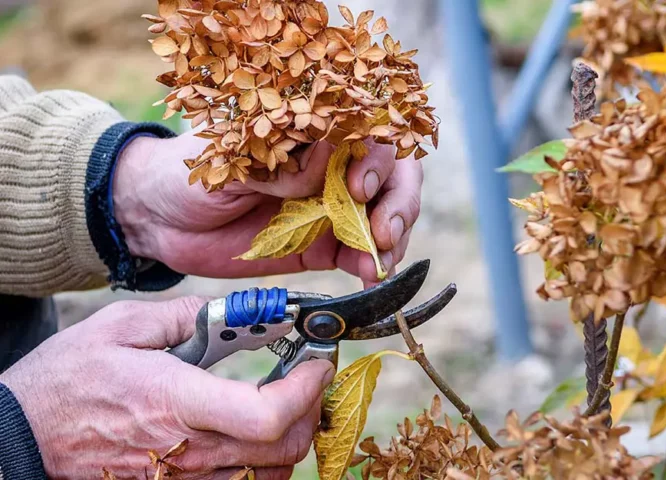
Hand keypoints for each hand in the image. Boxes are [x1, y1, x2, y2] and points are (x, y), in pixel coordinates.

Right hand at [0, 297, 334, 479]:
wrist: (24, 436)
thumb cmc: (67, 381)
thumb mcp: (119, 327)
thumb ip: (184, 315)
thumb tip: (231, 311)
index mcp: (177, 400)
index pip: (267, 414)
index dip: (306, 390)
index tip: (315, 363)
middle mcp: (189, 447)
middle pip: (283, 447)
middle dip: (311, 409)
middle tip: (310, 376)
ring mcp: (184, 477)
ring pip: (269, 471)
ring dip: (292, 435)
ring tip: (289, 400)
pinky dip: (265, 461)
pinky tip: (256, 431)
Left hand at [113, 133, 422, 287]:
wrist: (158, 219)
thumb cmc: (191, 172)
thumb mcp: (231, 158)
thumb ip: (279, 164)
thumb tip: (326, 161)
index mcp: (310, 133)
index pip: (367, 134)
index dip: (378, 159)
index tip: (359, 188)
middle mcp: (328, 167)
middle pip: (390, 175)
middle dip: (397, 202)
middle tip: (383, 232)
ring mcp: (328, 208)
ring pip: (382, 216)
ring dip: (393, 238)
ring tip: (381, 261)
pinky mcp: (319, 246)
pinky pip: (358, 254)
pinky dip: (372, 265)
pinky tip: (370, 276)